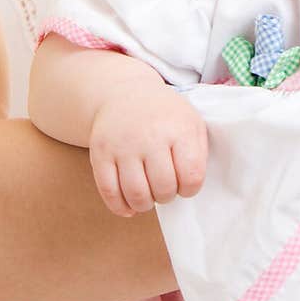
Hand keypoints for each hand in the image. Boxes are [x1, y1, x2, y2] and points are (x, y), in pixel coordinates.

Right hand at [89, 82, 207, 215]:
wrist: (125, 93)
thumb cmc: (164, 114)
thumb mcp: (191, 122)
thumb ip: (198, 154)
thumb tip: (190, 187)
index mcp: (179, 129)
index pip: (191, 176)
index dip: (190, 189)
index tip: (185, 184)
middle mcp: (150, 136)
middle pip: (163, 188)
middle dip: (167, 196)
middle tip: (165, 189)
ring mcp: (123, 145)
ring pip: (136, 194)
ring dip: (145, 205)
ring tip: (148, 196)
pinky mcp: (100, 153)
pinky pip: (109, 191)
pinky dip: (120, 207)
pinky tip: (129, 206)